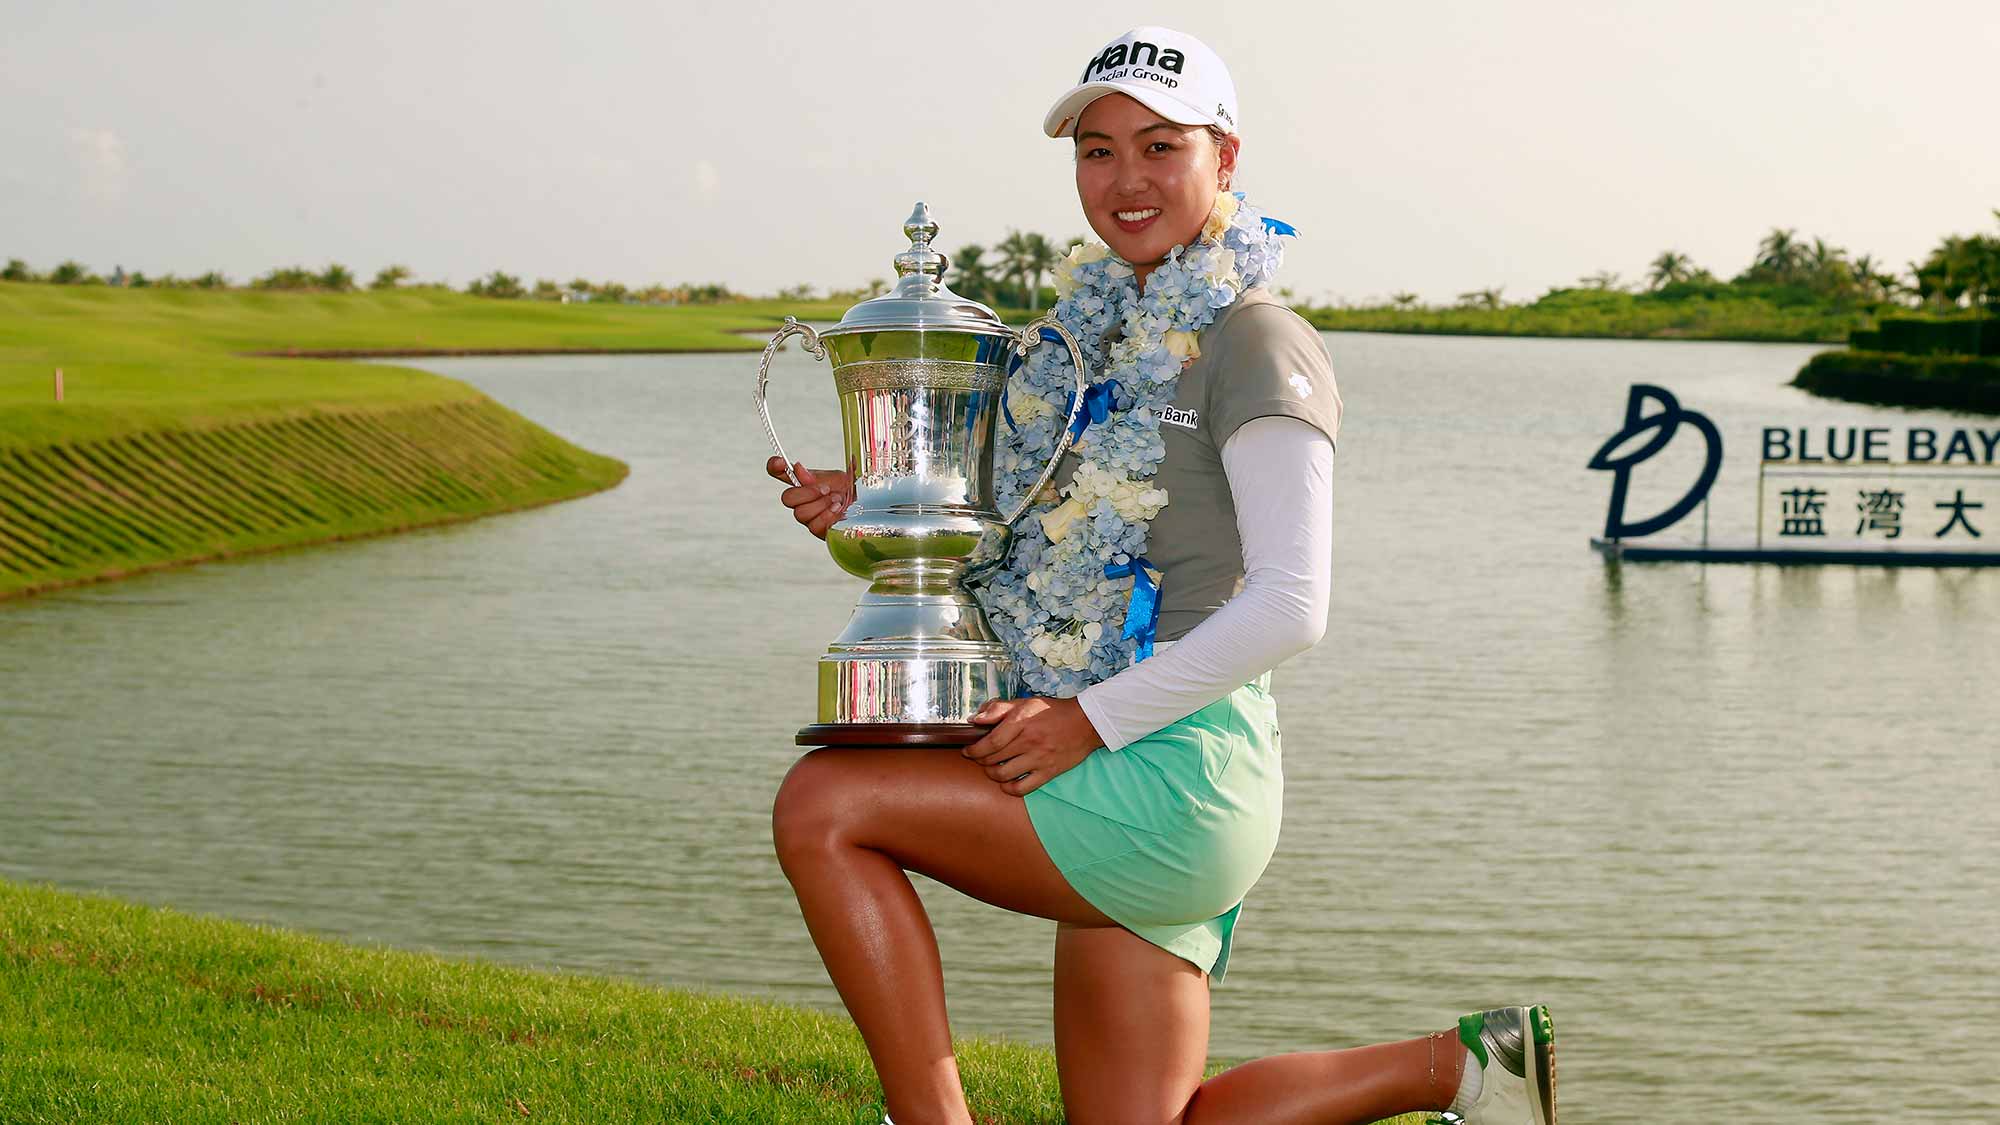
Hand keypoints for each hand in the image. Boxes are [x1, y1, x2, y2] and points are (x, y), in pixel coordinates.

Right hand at [766, 456, 855, 539]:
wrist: (867, 506)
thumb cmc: (850, 491)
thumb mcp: (837, 478)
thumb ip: (817, 476)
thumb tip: (797, 469)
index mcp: (804, 482)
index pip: (780, 472)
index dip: (775, 467)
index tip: (780, 463)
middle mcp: (802, 500)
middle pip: (787, 498)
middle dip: (807, 493)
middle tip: (826, 489)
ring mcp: (809, 517)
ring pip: (801, 513)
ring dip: (821, 505)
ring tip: (837, 501)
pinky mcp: (818, 530)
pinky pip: (814, 526)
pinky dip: (827, 516)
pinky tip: (838, 511)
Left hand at [963, 697, 1103, 796]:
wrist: (1085, 723)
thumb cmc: (1053, 712)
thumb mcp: (1025, 702)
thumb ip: (998, 708)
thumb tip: (975, 719)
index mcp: (1022, 722)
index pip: (991, 742)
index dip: (974, 750)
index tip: (968, 751)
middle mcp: (1030, 741)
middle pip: (994, 759)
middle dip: (980, 760)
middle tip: (979, 758)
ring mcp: (1039, 759)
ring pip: (1004, 774)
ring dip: (992, 774)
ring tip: (991, 769)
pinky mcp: (1048, 772)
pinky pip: (1023, 788)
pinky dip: (1009, 788)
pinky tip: (1007, 783)